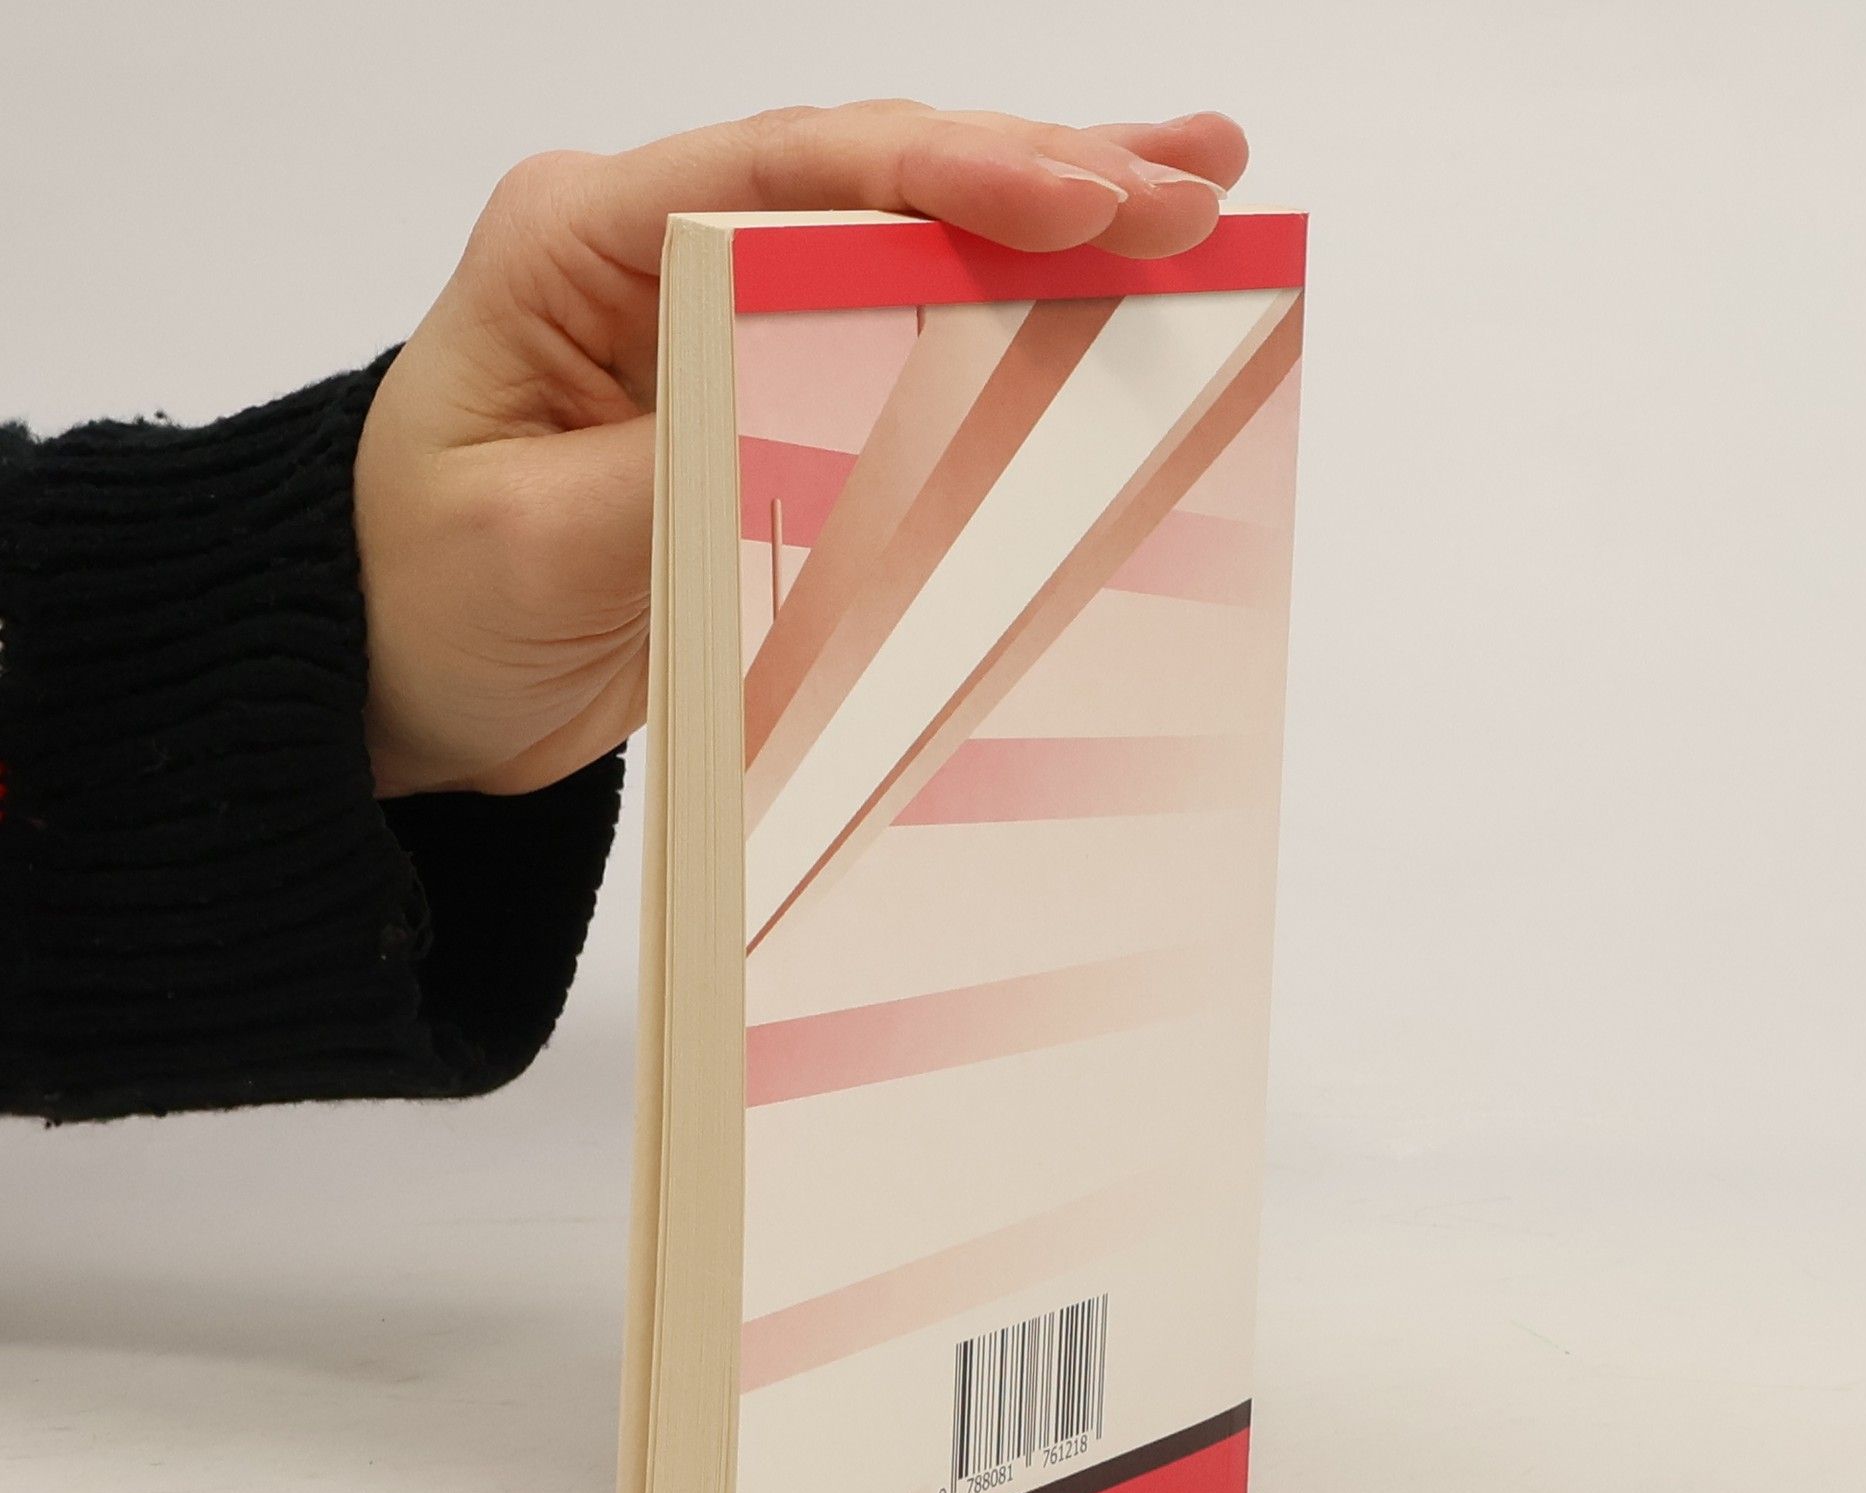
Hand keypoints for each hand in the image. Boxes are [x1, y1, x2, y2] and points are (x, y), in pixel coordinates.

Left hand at [353, 102, 1249, 796]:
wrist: (400, 673)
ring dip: (1051, 226)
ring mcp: (717, 316)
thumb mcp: (537, 545)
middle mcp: (656, 249)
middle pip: (869, 186)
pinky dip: (1003, 321)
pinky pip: (898, 341)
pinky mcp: (759, 394)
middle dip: (1038, 184)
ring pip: (902, 247)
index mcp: (577, 242)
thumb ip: (685, 463)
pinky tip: (1099, 291)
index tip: (1079, 203)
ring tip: (1197, 193)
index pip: (783, 177)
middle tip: (1193, 190)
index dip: (943, 180)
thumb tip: (829, 414)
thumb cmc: (423, 599)